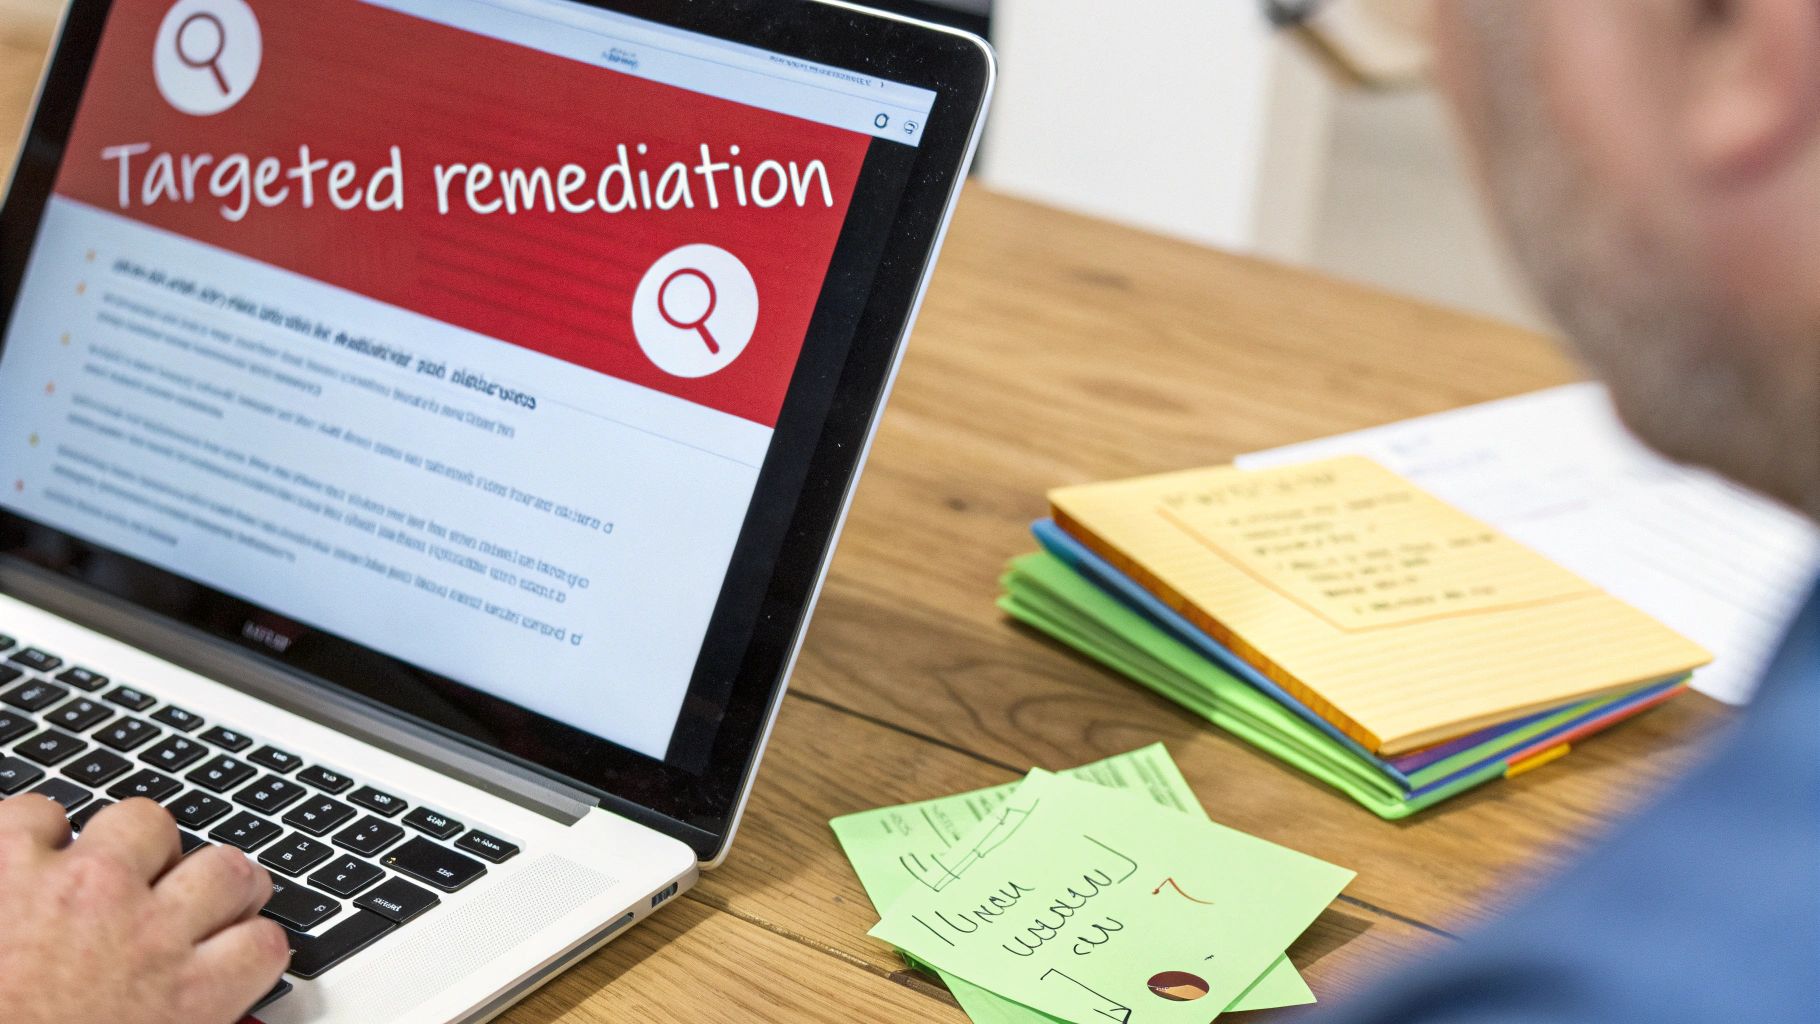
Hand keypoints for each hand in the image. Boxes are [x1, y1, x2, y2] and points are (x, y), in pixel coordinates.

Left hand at [0, 795, 289, 1023]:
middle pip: (226, 871)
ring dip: (128, 845)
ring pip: (145, 823)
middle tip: (183, 894)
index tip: (230, 944)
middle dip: (214, 881)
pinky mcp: (6, 856)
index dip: (247, 942)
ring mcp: (77, 886)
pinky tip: (15, 866)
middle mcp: (142, 933)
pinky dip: (30, 834)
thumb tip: (177, 1021)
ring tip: (98, 868)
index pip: (262, 946)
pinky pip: (40, 812)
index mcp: (178, 1004)